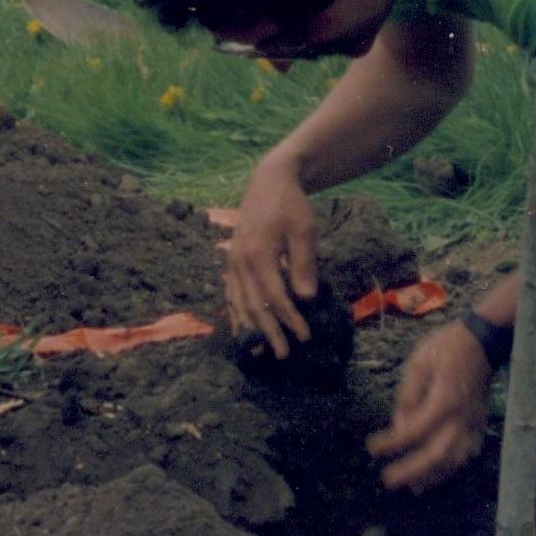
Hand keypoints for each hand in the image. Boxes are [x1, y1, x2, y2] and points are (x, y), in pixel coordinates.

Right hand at [221, 155, 321, 358]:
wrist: (268, 182)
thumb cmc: (291, 205)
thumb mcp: (304, 230)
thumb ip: (303, 264)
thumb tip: (306, 298)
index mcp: (258, 254)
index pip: (274, 297)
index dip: (289, 318)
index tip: (304, 336)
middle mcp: (239, 262)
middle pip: (253, 306)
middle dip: (269, 332)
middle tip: (283, 354)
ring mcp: (232, 262)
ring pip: (238, 303)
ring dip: (250, 328)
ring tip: (260, 350)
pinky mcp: (231, 262)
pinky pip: (230, 294)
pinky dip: (235, 313)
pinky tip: (242, 329)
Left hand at [367, 322, 493, 491]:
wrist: (482, 342)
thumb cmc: (446, 348)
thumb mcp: (418, 362)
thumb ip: (407, 395)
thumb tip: (398, 426)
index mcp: (444, 401)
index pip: (415, 431)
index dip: (392, 443)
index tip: (372, 449)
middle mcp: (461, 419)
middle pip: (437, 455)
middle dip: (411, 471)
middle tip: (388, 479)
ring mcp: (473, 425)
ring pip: (454, 462)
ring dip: (431, 477)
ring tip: (411, 486)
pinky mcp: (479, 427)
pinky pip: (467, 457)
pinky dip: (450, 470)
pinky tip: (436, 475)